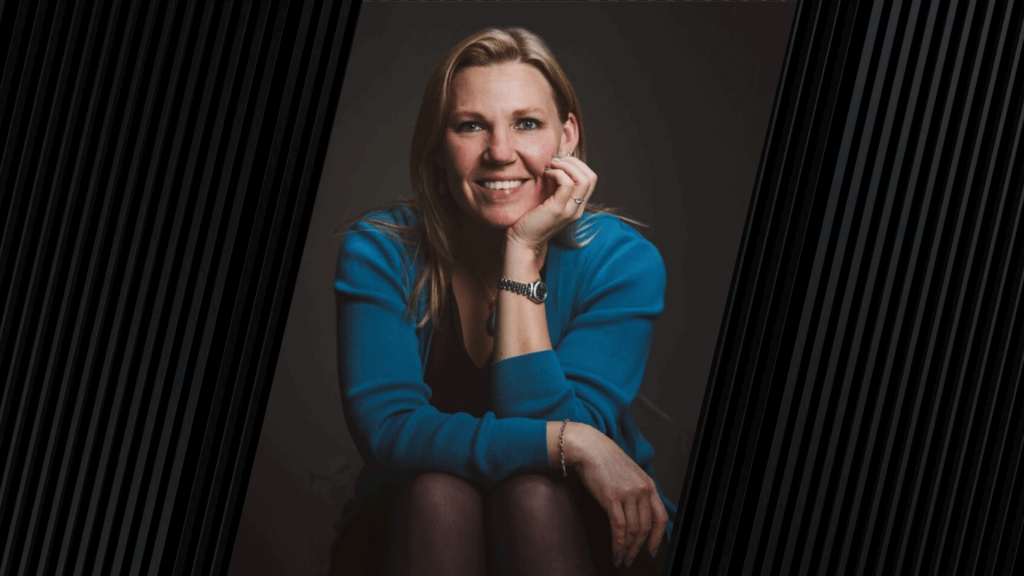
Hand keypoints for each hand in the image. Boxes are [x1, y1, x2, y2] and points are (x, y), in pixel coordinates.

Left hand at [506, 155, 596, 252]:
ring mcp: (570, 210)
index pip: (590, 179)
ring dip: (567, 165)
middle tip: (556, 160)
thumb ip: (555, 186)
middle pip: (591, 177)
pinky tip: (546, 174)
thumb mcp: (548, 200)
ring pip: (584, 179)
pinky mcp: (558, 210)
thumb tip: (554, 162)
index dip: (577, 165)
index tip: (559, 162)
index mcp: (577, 206)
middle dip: (574, 162)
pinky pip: (567, 183)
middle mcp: (578, 208)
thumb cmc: (530, 220)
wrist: (522, 242)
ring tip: (552, 165)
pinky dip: (557, 173)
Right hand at [566, 423, 668, 567]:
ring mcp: (628, 494)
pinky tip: (614, 551)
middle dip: (638, 548)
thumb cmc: (606, 461)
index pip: (661, 517)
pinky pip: (618, 528)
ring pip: (632, 531)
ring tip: (620, 559)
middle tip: (630, 560)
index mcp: (649, 485)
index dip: (658, 538)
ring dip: (626, 549)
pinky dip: (617, 544)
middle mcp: (642, 490)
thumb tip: (638, 516)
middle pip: (645, 528)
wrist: (590, 448)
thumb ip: (637, 493)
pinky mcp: (612, 498)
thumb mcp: (630, 475)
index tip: (652, 551)